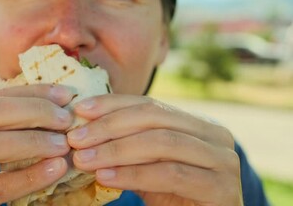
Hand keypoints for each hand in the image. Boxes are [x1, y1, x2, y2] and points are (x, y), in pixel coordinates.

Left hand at [68, 94, 242, 205]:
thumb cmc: (172, 195)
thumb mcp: (147, 165)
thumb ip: (126, 147)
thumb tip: (82, 130)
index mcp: (197, 124)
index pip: (150, 104)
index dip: (113, 104)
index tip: (80, 109)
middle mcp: (216, 135)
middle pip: (155, 118)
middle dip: (110, 126)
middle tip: (76, 138)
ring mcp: (223, 160)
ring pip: (161, 143)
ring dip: (116, 150)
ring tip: (84, 158)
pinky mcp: (221, 189)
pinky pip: (170, 174)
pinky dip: (133, 174)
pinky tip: (105, 177)